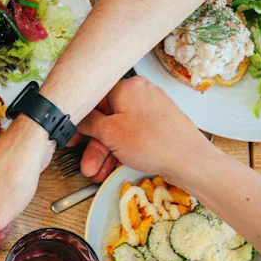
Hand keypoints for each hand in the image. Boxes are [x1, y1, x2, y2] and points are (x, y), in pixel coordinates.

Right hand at [78, 77, 214, 179]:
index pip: (95, 100)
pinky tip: (114, 167)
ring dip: (106, 154)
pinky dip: (121, 151)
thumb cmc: (154, 143)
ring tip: (98, 172)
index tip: (71, 136)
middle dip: (95, 146)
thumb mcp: (110, 133)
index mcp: (128, 87)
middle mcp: (140, 94)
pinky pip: (132, 136)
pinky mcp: (158, 125)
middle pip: (107, 119)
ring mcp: (151, 110)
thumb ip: (89, 123)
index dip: (80, 121)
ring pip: (119, 131)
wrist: (190, 161)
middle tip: (87, 163)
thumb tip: (77, 118)